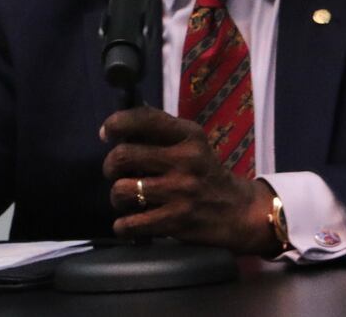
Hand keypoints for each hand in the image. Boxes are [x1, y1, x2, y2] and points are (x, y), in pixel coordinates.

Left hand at [100, 107, 276, 253]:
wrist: (240, 212)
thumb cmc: (205, 173)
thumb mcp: (192, 144)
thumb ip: (160, 132)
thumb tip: (118, 124)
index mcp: (189, 135)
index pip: (145, 119)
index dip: (117, 123)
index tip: (105, 133)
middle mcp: (185, 160)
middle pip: (122, 156)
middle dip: (110, 166)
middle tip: (115, 173)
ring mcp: (181, 192)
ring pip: (122, 189)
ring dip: (116, 197)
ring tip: (125, 199)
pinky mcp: (177, 221)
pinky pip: (131, 223)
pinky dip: (123, 226)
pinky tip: (128, 224)